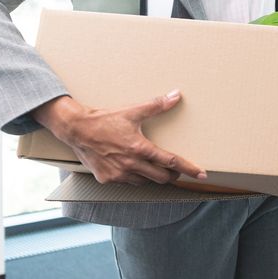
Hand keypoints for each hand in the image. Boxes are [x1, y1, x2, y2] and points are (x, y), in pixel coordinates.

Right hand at [32, 91, 205, 185]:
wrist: (76, 129)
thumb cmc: (105, 120)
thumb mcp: (133, 111)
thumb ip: (156, 105)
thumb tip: (176, 95)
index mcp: (140, 148)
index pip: (171, 162)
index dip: (188, 168)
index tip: (201, 175)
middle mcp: (130, 164)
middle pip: (161, 177)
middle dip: (172, 175)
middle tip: (176, 170)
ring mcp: (118, 174)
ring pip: (145, 182)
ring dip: (153, 177)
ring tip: (156, 169)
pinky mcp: (107, 179)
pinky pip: (128, 183)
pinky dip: (135, 178)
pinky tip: (135, 169)